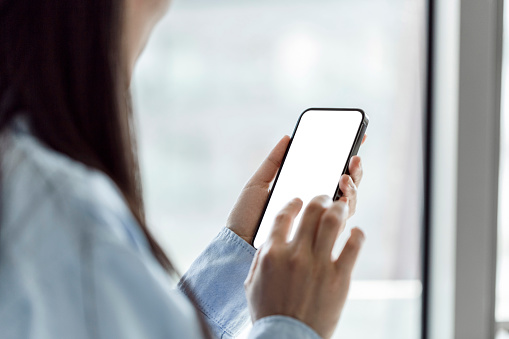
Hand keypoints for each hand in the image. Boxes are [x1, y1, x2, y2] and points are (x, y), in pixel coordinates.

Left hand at [226, 135, 364, 243]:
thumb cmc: (245, 216)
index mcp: (301, 192)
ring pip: (348, 203)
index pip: (329, 174)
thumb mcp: (258, 183)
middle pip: (344, 188)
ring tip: (346, 176)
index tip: (357, 139)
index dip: (344, 159)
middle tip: (354, 158)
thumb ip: (273, 162)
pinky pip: (340, 221)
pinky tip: (342, 194)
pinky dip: (346, 206)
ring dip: (353, 187)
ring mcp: (317, 223)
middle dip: (355, 171)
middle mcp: (313, 208)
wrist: (238, 243)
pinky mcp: (318, 237)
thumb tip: (288, 137)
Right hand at [244, 196, 364, 338]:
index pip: (284, 214)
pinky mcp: (340, 278)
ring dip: (339, 208)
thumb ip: (261, 256)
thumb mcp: (253, 282)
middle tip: (325, 198)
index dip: (293, 202)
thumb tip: (271, 239)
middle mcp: (296, 254)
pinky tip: (356, 232)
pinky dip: (357, 234)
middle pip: (311, 210)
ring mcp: (319, 265)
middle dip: (320, 199)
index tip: (299, 200)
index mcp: (272, 253)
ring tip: (342, 207)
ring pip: (333, 221)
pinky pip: (354, 246)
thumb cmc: (268, 312)